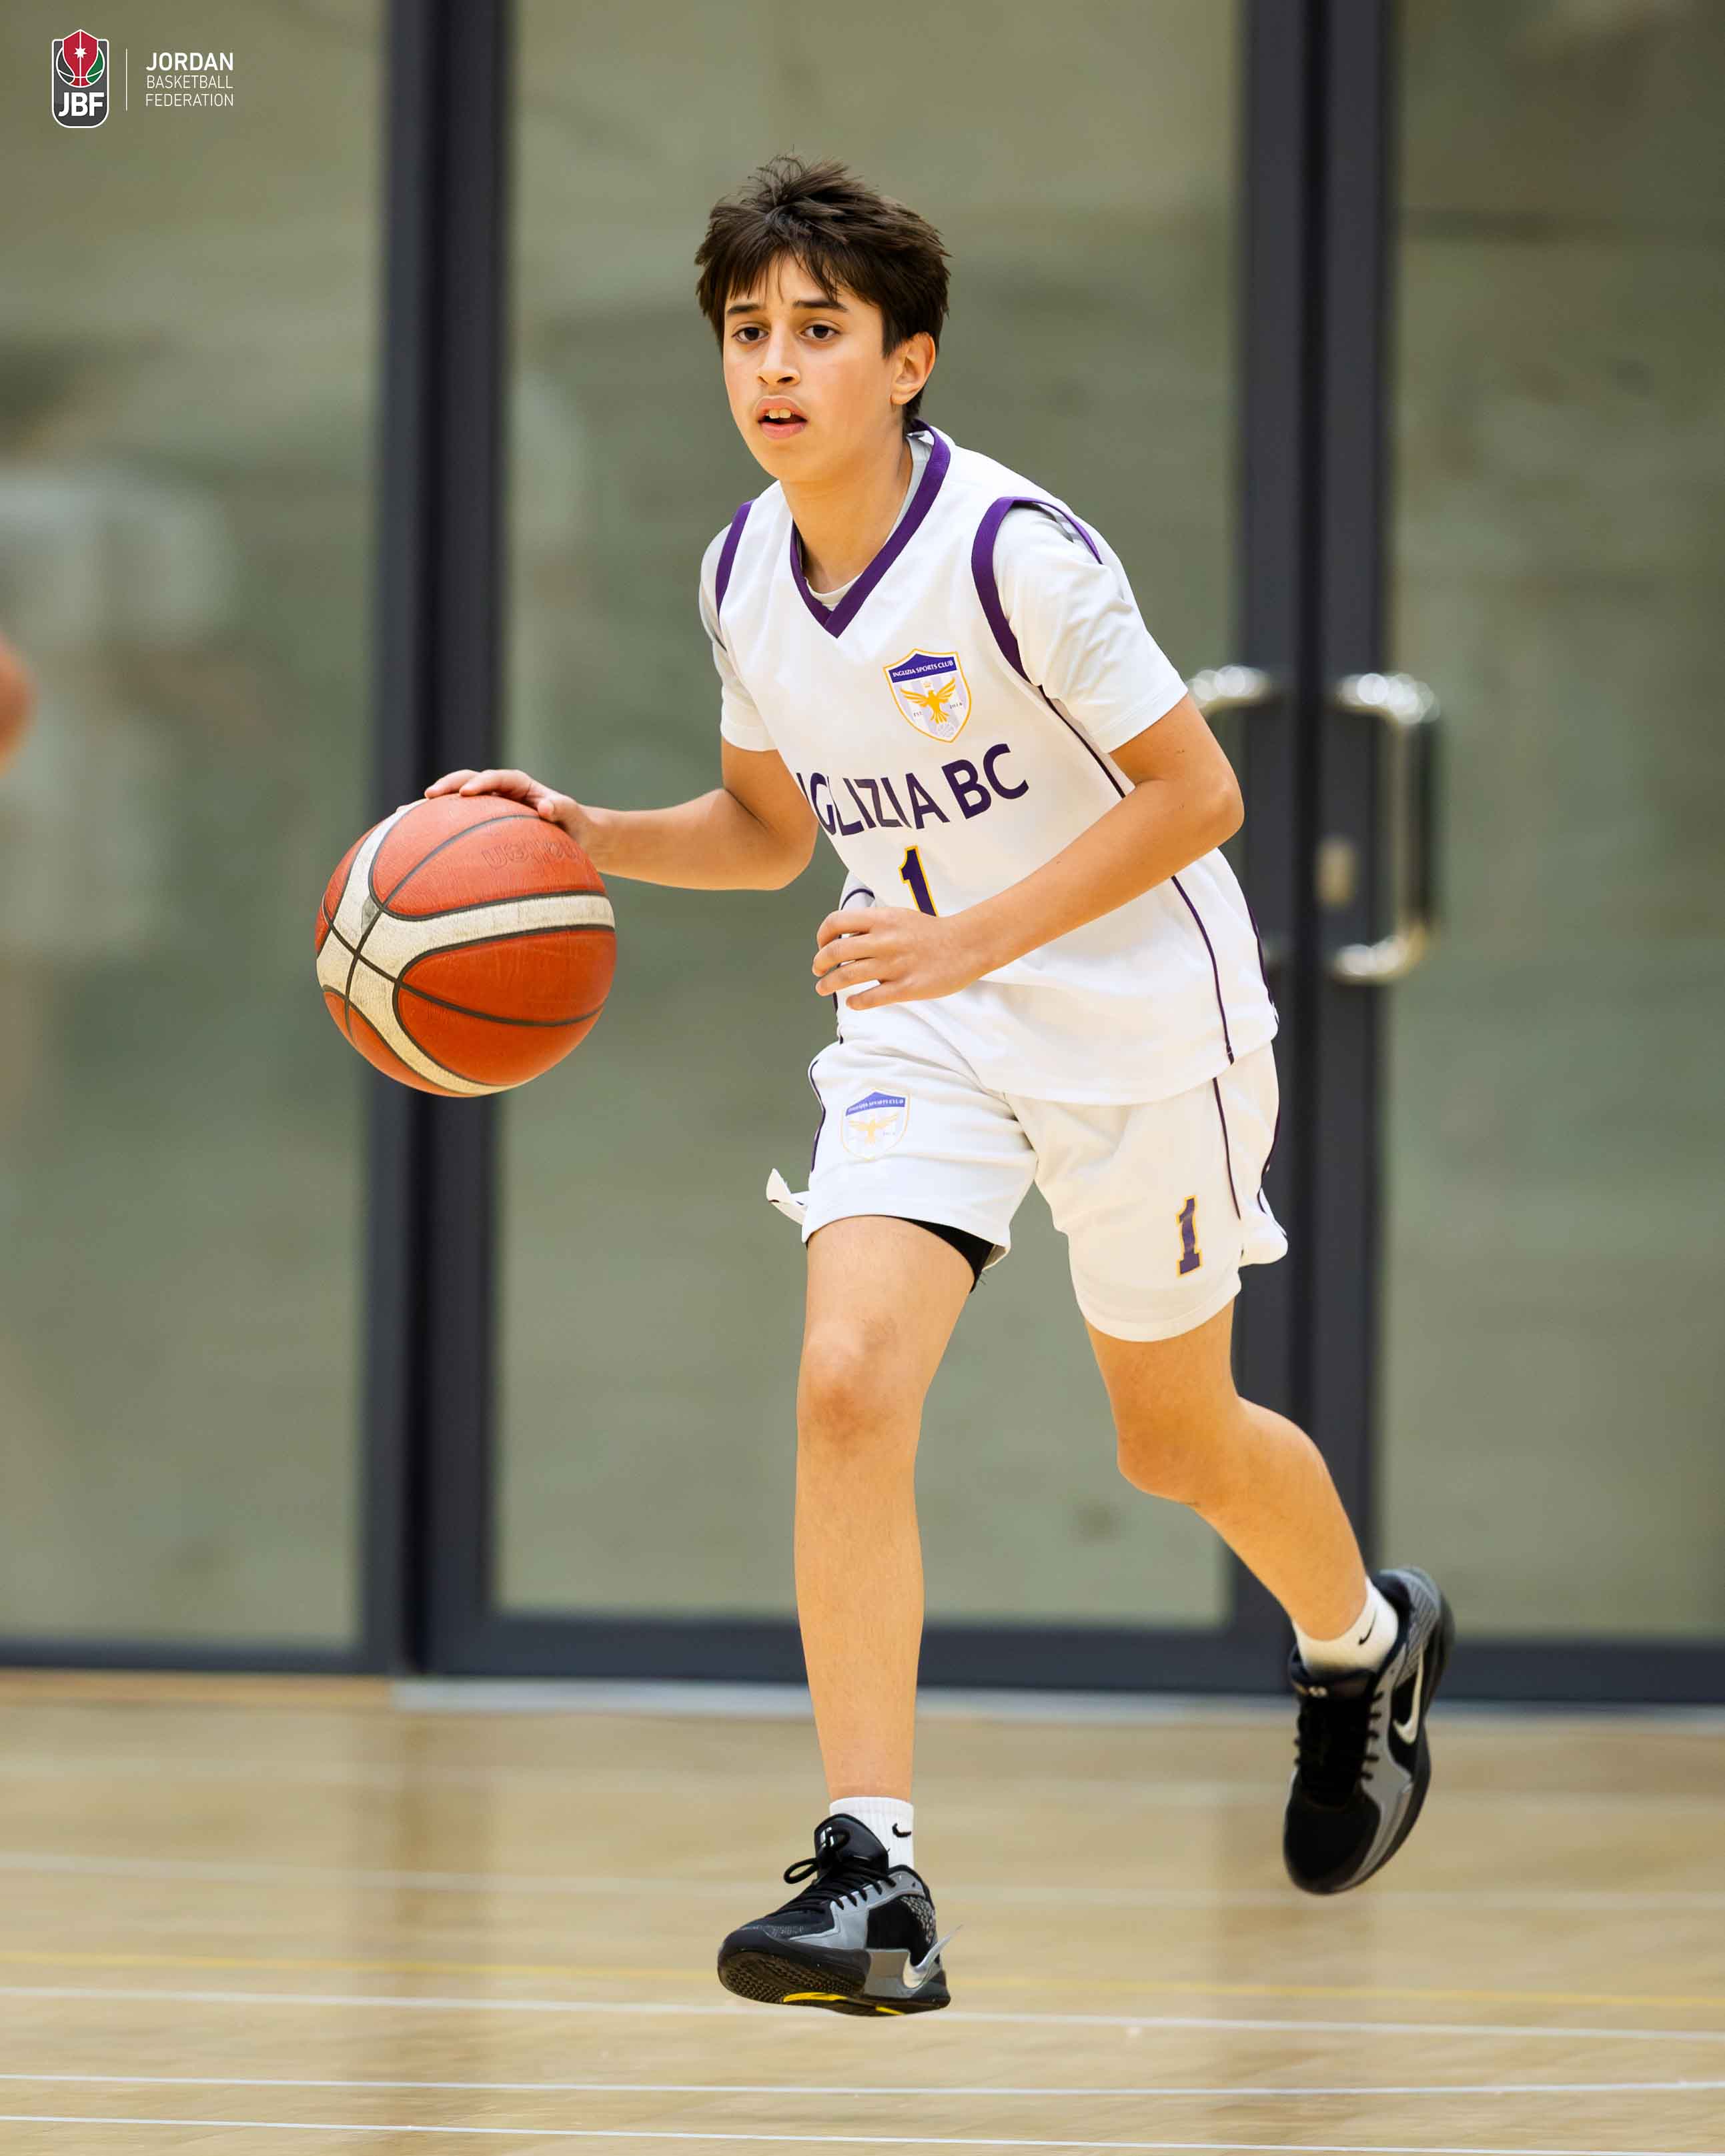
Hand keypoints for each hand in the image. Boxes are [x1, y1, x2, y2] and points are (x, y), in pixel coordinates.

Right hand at [423, 766, 602, 859]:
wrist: (575, 838)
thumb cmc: (576, 828)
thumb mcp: (574, 819)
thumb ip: (563, 810)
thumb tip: (547, 807)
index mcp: (522, 787)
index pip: (499, 778)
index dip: (482, 782)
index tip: (467, 792)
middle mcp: (502, 793)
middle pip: (471, 781)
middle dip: (449, 786)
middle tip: (430, 796)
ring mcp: (490, 807)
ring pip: (457, 801)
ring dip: (435, 805)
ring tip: (405, 814)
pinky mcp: (482, 824)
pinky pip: (456, 822)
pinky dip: (435, 825)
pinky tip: (409, 836)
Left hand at [812, 905, 989, 1009]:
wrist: (967, 945)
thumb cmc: (932, 932)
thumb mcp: (899, 916)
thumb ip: (874, 925)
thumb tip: (846, 937)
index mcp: (881, 919)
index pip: (836, 922)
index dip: (822, 935)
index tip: (822, 945)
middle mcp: (884, 940)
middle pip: (836, 952)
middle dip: (820, 963)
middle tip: (817, 970)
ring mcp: (894, 965)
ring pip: (847, 976)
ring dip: (829, 984)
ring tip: (823, 988)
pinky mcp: (906, 988)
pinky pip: (870, 998)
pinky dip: (855, 1002)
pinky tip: (852, 1002)